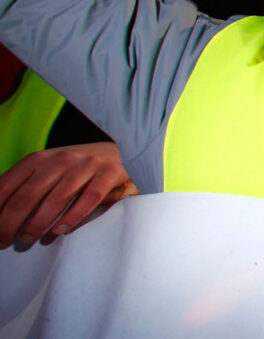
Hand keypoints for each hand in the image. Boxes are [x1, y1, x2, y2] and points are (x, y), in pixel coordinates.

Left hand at [0, 142, 137, 248]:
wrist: (120, 152)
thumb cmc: (75, 170)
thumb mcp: (46, 172)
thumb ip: (24, 187)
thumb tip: (0, 215)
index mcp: (39, 159)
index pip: (7, 185)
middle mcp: (60, 159)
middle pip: (27, 196)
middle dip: (11, 224)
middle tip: (5, 242)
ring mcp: (86, 165)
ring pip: (56, 199)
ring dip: (38, 224)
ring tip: (29, 240)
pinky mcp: (109, 173)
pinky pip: (89, 198)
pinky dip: (73, 217)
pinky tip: (60, 231)